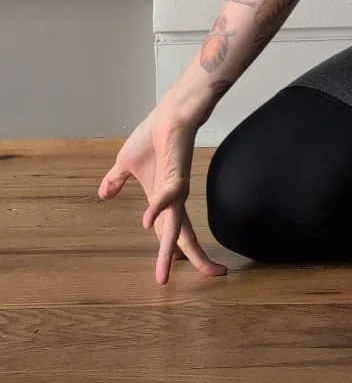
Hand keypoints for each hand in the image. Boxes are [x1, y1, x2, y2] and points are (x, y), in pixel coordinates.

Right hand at [98, 106, 227, 284]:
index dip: (173, 252)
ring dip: (169, 250)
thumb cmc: (151, 136)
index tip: (179, 272)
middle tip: (208, 277)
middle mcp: (173, 199)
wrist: (167, 114)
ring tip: (163, 274)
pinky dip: (157, 209)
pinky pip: (167, 195)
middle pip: (183, 235)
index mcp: (162, 200)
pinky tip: (146, 222)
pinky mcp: (175, 173)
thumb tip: (103, 194)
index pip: (169, 232)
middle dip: (194, 258)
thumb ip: (115, 181)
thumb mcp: (125, 164)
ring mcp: (175, 188)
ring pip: (174, 225)